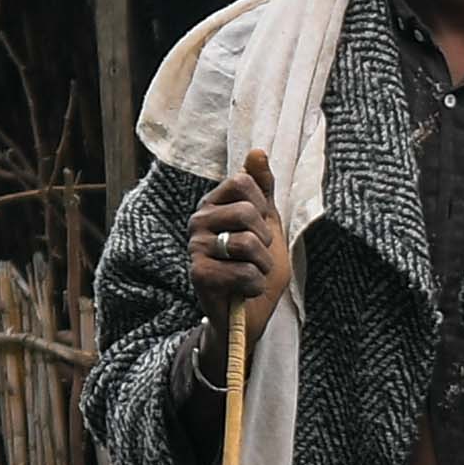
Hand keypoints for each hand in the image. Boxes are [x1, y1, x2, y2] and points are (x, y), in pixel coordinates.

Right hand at [183, 153, 287, 322]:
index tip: (260, 227)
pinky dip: (255, 285)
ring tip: (253, 273)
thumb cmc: (258, 265)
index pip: (243, 182)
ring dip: (263, 265)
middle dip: (265, 240)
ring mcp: (195, 247)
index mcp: (213, 204)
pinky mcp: (198, 275)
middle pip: (246, 211)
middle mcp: (198, 221)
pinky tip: (244, 290)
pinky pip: (243, 271)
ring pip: (247, 242)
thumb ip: (262, 188)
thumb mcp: (268, 223)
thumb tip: (256, 152)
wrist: (250, 312)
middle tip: (258, 256)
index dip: (263, 207)